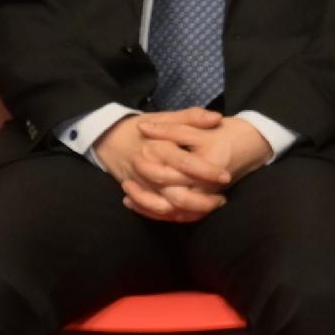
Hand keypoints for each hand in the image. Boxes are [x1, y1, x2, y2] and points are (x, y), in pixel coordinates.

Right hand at [100, 110, 242, 222]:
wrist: (109, 139)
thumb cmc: (142, 127)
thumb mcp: (166, 117)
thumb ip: (192, 117)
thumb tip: (217, 118)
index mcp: (158, 147)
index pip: (185, 163)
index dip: (206, 171)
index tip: (225, 177)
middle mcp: (148, 168)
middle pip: (175, 192)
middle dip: (201, 200)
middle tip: (221, 200)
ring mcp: (141, 184)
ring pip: (166, 207)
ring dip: (188, 212)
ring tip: (209, 208)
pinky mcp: (137, 193)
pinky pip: (154, 211)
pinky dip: (171, 217)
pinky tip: (189, 214)